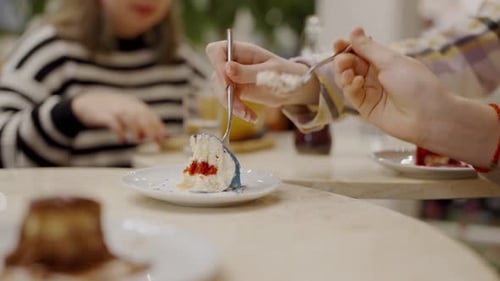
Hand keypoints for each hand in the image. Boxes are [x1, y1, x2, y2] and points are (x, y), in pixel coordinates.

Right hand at [72, 92, 166, 142]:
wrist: (87, 103)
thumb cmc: (112, 111)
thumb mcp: (128, 113)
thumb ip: (141, 123)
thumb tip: (155, 136)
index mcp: (135, 106)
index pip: (151, 115)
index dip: (159, 126)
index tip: (166, 137)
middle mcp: (128, 106)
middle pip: (143, 116)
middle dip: (151, 128)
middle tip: (157, 140)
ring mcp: (116, 109)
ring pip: (130, 118)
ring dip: (136, 129)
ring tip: (140, 140)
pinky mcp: (104, 115)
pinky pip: (113, 123)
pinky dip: (119, 132)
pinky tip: (123, 140)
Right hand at [206, 41, 319, 122]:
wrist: (294, 89)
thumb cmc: (286, 74)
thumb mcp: (269, 73)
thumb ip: (248, 71)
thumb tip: (226, 68)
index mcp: (242, 51)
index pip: (216, 51)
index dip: (217, 65)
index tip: (227, 82)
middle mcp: (235, 62)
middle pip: (216, 73)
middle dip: (224, 92)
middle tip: (238, 105)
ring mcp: (234, 76)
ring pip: (219, 89)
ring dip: (230, 104)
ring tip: (248, 114)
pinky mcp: (237, 90)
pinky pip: (228, 100)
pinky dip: (237, 110)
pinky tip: (252, 117)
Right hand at [333, 28, 451, 144]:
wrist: (428, 116)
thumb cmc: (417, 85)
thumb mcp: (391, 61)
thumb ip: (369, 49)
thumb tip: (355, 31)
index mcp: (384, 61)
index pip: (360, 51)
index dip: (347, 47)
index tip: (338, 44)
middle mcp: (376, 76)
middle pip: (350, 65)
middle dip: (343, 60)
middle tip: (342, 61)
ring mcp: (370, 92)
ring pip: (347, 80)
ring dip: (343, 74)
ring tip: (347, 72)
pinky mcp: (366, 107)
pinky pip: (352, 94)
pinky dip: (350, 87)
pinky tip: (357, 82)